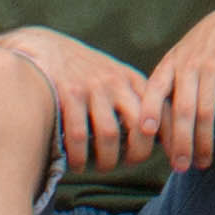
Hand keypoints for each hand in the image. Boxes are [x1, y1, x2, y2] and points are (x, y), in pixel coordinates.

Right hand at [0, 29, 160, 172]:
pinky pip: (79, 135)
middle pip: (140, 126)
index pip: (161, 111)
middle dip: (138, 154)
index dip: (167, 138)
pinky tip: (77, 164)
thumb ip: (133, 99)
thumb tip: (154, 138)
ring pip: (109, 135)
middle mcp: (117, 83)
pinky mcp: (69, 95)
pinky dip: (80, 156)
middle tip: (128, 164)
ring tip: (101, 167)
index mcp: (133, 80)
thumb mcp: (116, 76)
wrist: (47, 48)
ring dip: (107, 160)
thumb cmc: (85, 72)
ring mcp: (93, 88)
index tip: (167, 155)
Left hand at [143, 7, 214, 172]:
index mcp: (171, 64)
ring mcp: (213, 68)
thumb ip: (167, 87)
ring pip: (205, 114)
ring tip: (203, 164)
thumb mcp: (179, 59)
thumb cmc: (202, 48)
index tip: (144, 132)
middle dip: (180, 143)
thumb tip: (152, 130)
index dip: (149, 111)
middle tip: (180, 167)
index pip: (154, 89)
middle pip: (182, 111)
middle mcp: (189, 66)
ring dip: (204, 143)